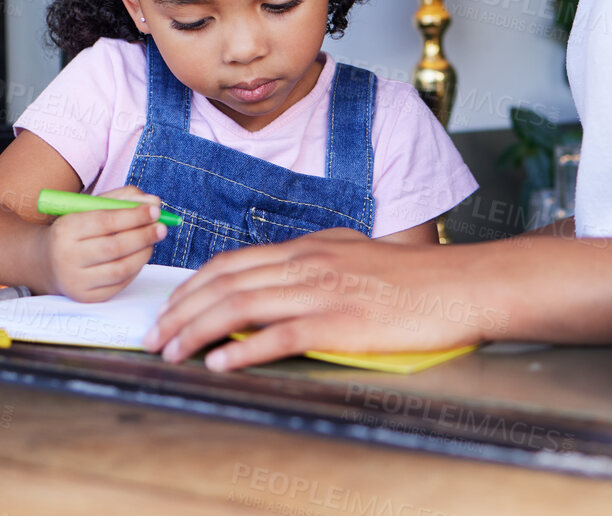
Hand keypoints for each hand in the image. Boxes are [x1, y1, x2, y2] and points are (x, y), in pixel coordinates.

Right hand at [42, 185, 166, 301]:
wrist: (46, 262)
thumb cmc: (76, 229)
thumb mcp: (91, 207)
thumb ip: (123, 198)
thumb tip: (154, 202)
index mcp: (66, 229)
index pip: (105, 221)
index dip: (134, 216)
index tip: (156, 210)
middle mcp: (67, 257)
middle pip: (114, 247)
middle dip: (144, 236)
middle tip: (162, 227)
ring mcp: (76, 281)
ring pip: (120, 269)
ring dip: (143, 253)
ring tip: (153, 241)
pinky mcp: (86, 297)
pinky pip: (119, 284)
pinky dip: (135, 269)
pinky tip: (139, 256)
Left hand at [143, 229, 508, 369]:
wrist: (457, 285)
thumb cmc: (412, 276)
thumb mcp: (353, 254)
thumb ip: (313, 264)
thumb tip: (275, 279)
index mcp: (309, 248)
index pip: (233, 262)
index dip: (192, 285)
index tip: (170, 307)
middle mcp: (308, 264)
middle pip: (226, 282)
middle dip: (181, 310)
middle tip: (154, 335)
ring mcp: (322, 292)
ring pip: (241, 305)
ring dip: (198, 330)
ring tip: (172, 350)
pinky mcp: (340, 323)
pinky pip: (279, 336)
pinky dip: (243, 349)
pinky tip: (221, 362)